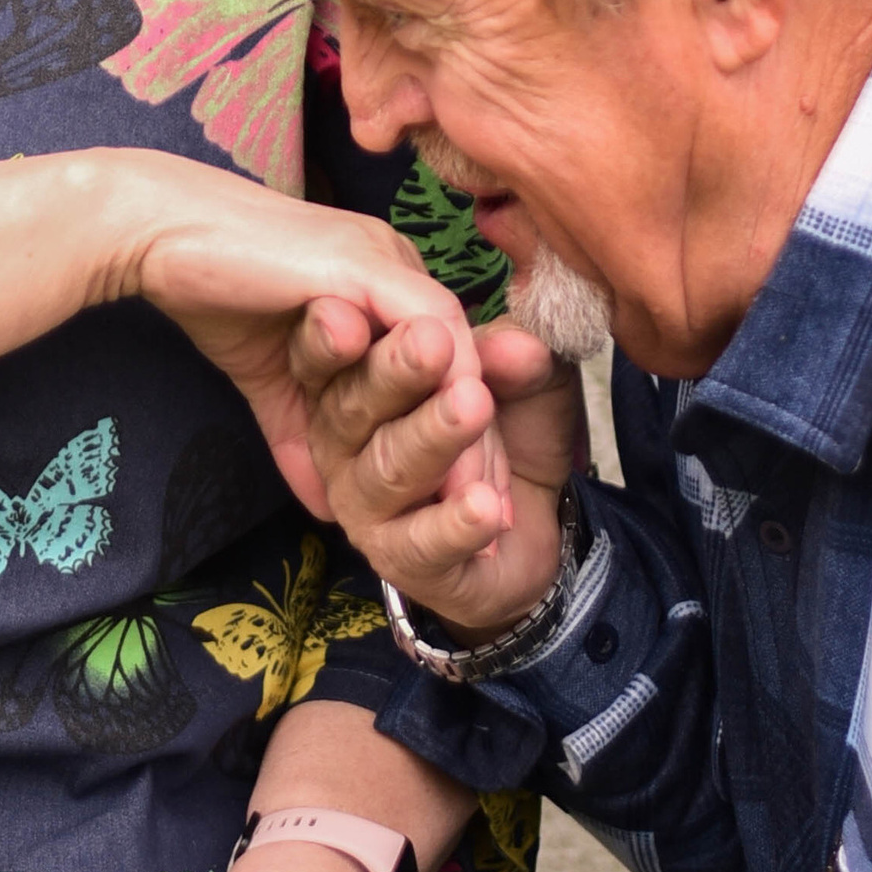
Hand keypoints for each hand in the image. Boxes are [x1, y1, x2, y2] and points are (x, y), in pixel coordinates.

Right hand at [104, 156, 478, 518]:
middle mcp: (394, 270)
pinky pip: (430, 328)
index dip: (459, 440)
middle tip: (496, 513)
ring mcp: (384, 263)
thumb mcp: (272, 382)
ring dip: (470, 427)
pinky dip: (444, 390)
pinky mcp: (364, 264)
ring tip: (484, 495)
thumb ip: (300, 434)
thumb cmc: (209, 292)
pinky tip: (446, 448)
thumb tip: (323, 503)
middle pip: (463, 362)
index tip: (472, 507)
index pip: (442, 367)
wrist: (158, 233)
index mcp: (379, 290)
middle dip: (482, 444)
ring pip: (456, 349)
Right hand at [294, 305, 580, 645]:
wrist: (537, 527)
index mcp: (353, 384)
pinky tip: (486, 506)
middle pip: (355, 405)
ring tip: (473, 408)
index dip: (335, 332)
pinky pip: (423, 542)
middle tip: (430, 344)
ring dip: (433, 436)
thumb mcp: (521, 380)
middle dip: (395, 372)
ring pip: (390, 468)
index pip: (334, 353)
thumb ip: (509, 357)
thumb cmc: (508, 432)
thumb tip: (516, 344)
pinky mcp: (400, 562)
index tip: (356, 309)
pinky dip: (457, 524)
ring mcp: (364, 506)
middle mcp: (342, 444)